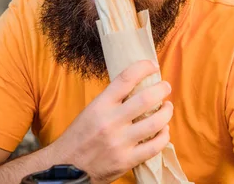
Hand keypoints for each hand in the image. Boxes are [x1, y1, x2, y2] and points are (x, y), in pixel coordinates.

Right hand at [46, 60, 172, 182]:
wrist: (66, 167)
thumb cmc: (79, 136)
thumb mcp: (91, 111)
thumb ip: (112, 100)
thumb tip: (136, 85)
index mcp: (100, 105)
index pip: (125, 79)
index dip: (143, 68)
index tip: (152, 65)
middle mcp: (111, 122)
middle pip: (146, 99)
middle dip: (162, 89)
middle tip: (165, 87)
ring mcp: (120, 142)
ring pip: (155, 123)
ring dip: (167, 112)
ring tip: (167, 107)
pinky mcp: (126, 160)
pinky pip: (154, 146)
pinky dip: (164, 136)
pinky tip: (164, 130)